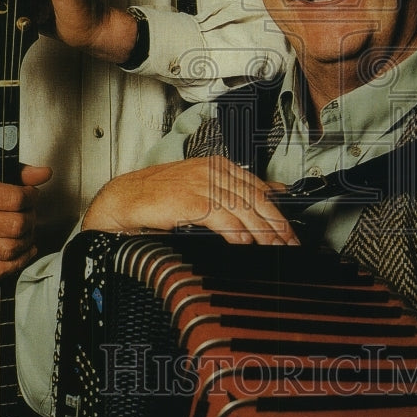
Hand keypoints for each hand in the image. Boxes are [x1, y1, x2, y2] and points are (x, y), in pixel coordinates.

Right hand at [0, 162, 51, 279]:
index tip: (30, 194)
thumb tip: (43, 173)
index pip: (13, 199)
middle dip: (31, 216)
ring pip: (10, 249)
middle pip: (15, 225)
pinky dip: (17, 263)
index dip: (31, 196)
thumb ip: (9, 171)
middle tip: (29, 210)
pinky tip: (23, 250)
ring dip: (28, 238)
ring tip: (26, 228)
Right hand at [82, 157, 298, 245]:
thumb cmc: (160, 197)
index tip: (290, 232)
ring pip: (242, 208)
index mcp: (218, 166)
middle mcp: (212, 172)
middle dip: (277, 224)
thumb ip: (231, 192)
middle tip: (290, 244)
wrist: (126, 199)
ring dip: (262, 232)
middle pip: (256, 198)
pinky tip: (244, 243)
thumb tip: (268, 198)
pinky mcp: (189, 200)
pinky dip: (235, 231)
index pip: (259, 188)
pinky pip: (220, 216)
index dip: (279, 211)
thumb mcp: (201, 188)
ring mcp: (201, 184)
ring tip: (274, 249)